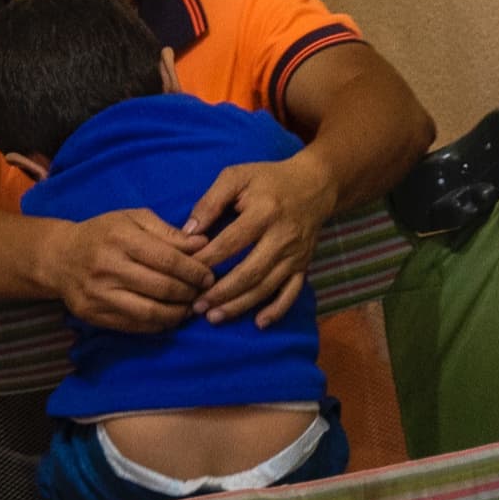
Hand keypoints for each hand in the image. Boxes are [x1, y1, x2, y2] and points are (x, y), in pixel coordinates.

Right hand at [44, 209, 211, 331]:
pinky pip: (136, 326)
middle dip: (190, 293)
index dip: (194, 271)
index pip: (168, 260)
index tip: (208, 276)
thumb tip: (202, 245)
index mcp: (120, 238)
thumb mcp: (133, 220)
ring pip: (151, 312)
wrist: (59, 258)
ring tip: (189, 307)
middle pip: (162, 288)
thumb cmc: (102, 234)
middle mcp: (108, 267)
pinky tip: (169, 316)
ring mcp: (99, 294)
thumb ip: (168, 232)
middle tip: (203, 293)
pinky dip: (158, 324)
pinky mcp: (94, 315)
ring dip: (178, 313)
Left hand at [185, 152, 337, 325]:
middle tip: (196, 306)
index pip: (230, 242)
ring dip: (240, 305)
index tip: (184, 272)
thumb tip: (188, 232)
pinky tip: (259, 323)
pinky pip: (292, 292)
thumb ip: (210, 201)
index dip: (206, 260)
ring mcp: (295, 255)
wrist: (315, 185)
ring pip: (266, 287)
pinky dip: (277, 310)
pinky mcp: (304, 265)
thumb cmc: (268, 179)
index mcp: (264, 212)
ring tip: (214, 317)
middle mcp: (282, 237)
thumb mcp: (236, 176)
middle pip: (249, 272)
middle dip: (221, 292)